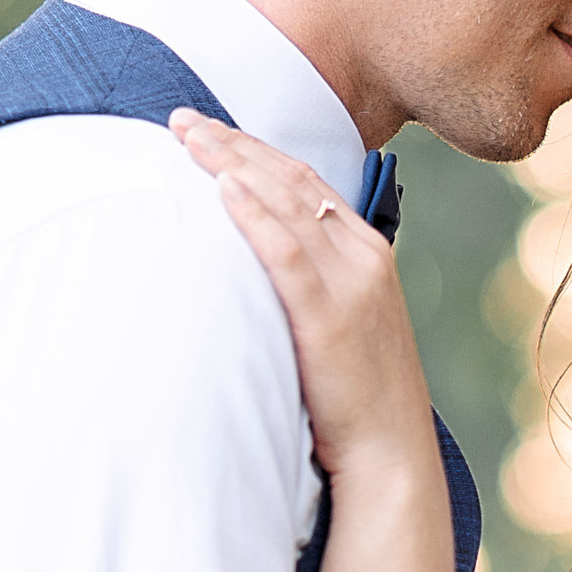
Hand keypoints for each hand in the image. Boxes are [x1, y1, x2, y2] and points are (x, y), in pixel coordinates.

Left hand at [171, 112, 434, 478]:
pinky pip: (287, 254)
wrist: (389, 452)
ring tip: (187, 139)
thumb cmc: (357, 397)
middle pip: (290, 180)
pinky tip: (223, 189)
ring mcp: (350, 284)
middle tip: (182, 120)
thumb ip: (313, 285)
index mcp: (368, 252)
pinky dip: (255, 216)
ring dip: (233, 165)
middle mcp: (363, 256)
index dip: (254, 150)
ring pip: (286, 204)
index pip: (305, 182)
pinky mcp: (330, 317)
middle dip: (234, 144)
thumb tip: (261, 266)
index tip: (209, 130)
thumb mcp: (343, 325)